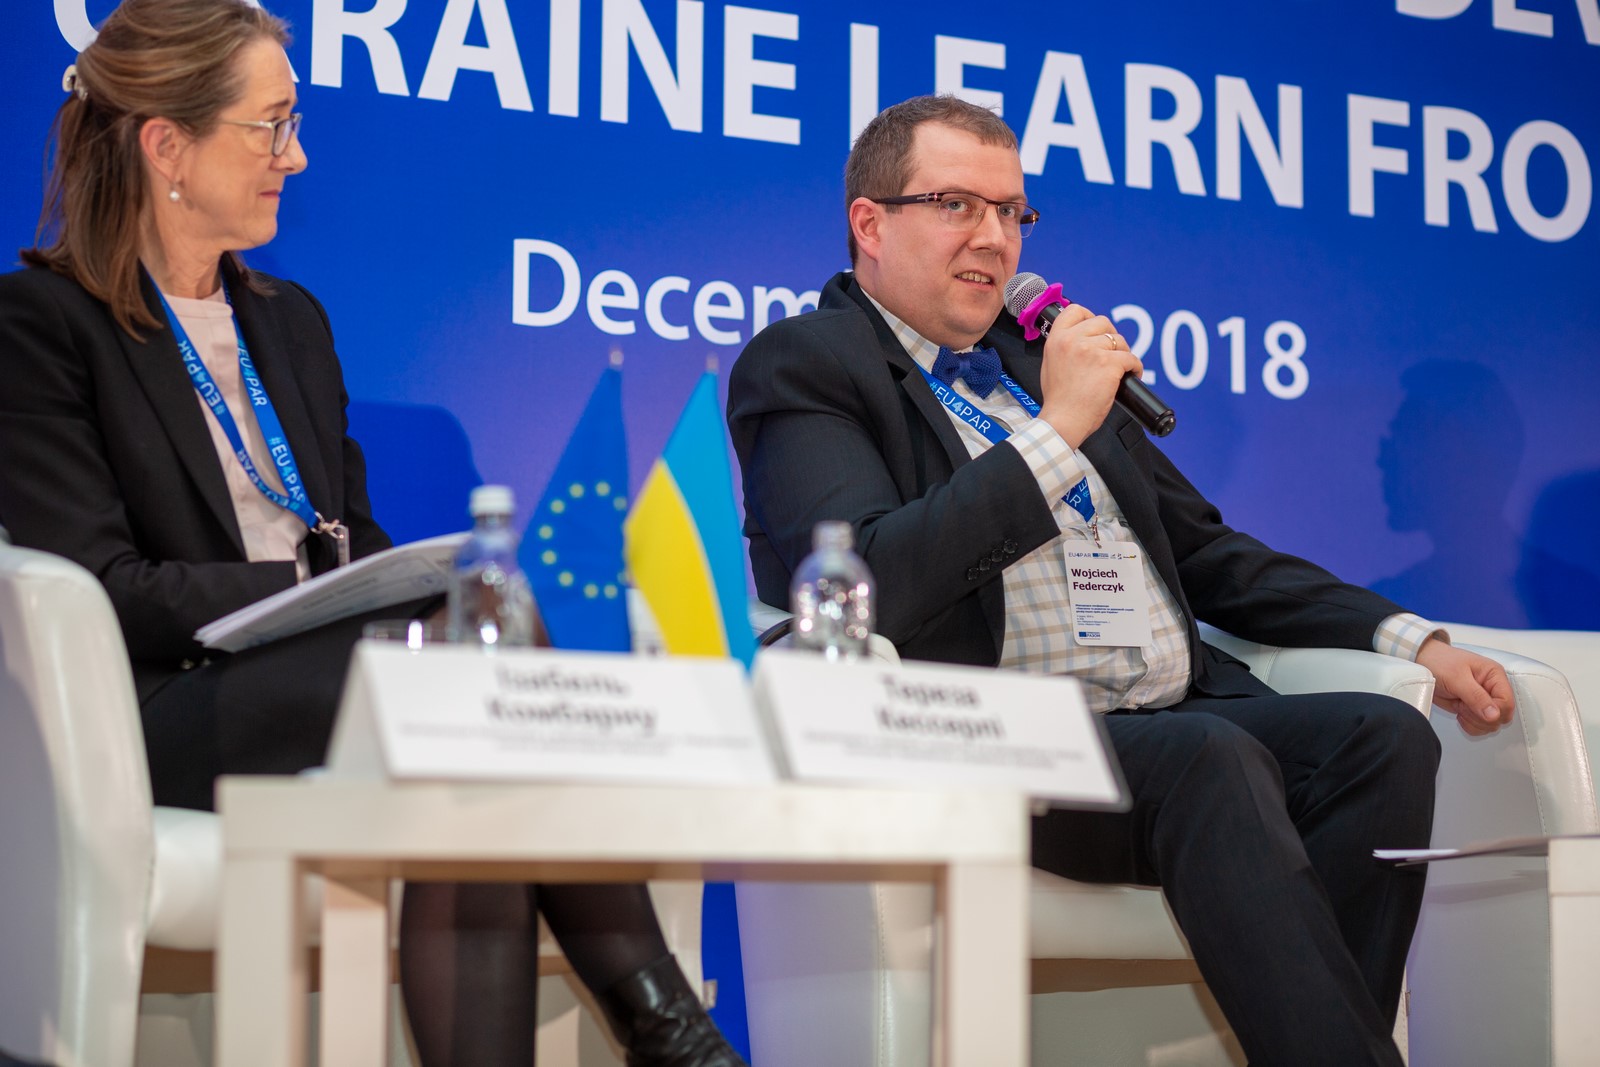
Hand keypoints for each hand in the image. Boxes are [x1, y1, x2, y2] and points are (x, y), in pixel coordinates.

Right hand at [1035, 304, 1142, 448]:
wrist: (1063, 419)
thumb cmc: (1058, 400)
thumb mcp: (1050, 364)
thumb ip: (1064, 347)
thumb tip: (1083, 340)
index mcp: (1056, 339)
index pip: (1075, 310)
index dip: (1089, 316)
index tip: (1096, 328)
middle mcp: (1073, 340)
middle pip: (1102, 322)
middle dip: (1110, 336)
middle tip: (1112, 352)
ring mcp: (1091, 350)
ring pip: (1119, 341)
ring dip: (1123, 354)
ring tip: (1121, 368)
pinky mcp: (1109, 364)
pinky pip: (1131, 358)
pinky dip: (1135, 367)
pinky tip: (1132, 375)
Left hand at [1416, 637, 1515, 735]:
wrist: (1424, 663)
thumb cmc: (1439, 662)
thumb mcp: (1456, 678)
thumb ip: (1476, 697)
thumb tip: (1495, 715)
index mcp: (1495, 676)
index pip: (1507, 703)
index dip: (1494, 712)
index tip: (1474, 708)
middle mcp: (1493, 688)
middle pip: (1502, 717)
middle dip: (1482, 717)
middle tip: (1463, 705)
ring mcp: (1483, 700)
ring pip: (1491, 724)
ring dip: (1474, 721)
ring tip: (1460, 706)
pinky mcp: (1473, 709)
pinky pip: (1480, 727)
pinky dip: (1470, 725)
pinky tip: (1459, 713)